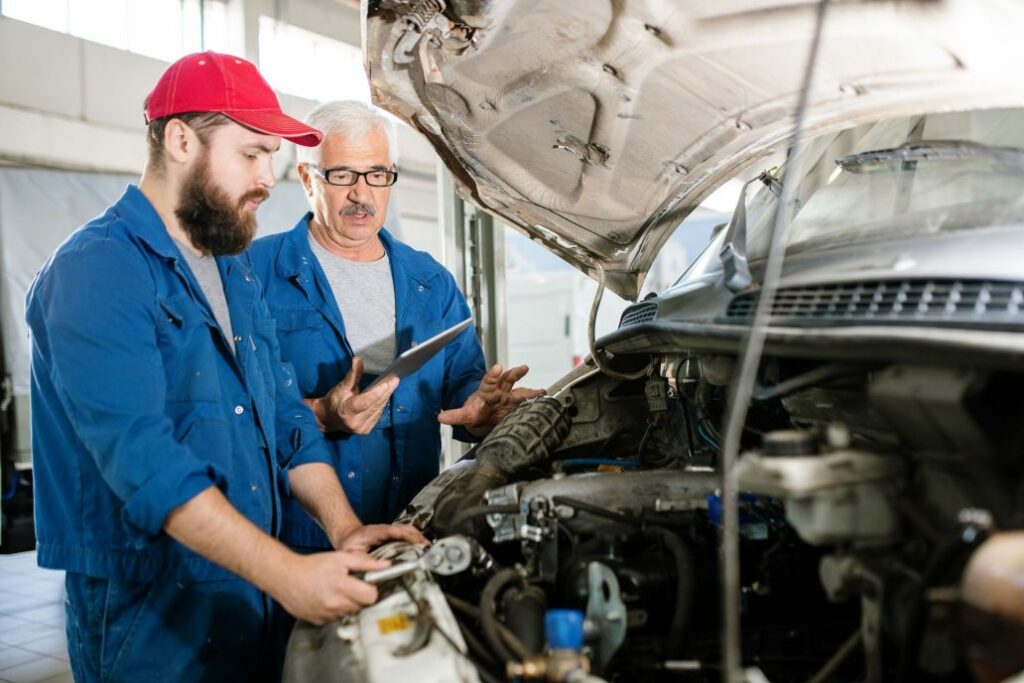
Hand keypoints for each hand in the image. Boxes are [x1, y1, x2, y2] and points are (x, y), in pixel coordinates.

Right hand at [273, 550, 389, 625]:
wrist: (285, 577)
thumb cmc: (313, 565)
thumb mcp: (341, 558)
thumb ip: (365, 562)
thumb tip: (386, 566)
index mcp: (342, 587)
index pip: (372, 597)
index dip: (371, 589)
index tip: (367, 584)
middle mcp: (335, 604)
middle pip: (362, 606)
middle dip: (360, 596)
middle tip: (351, 585)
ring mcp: (327, 615)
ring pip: (350, 613)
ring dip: (348, 604)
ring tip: (337, 591)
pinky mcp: (320, 622)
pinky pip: (337, 618)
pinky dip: (336, 610)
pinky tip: (328, 598)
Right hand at [307, 357, 397, 434]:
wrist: (328, 418)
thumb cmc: (334, 401)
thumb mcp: (341, 387)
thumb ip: (352, 375)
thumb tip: (358, 360)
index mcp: (347, 411)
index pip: (366, 401)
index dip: (379, 391)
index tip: (390, 381)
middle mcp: (356, 422)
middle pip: (376, 404)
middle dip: (386, 391)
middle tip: (395, 379)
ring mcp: (362, 428)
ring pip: (379, 409)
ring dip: (386, 397)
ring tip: (392, 384)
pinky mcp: (366, 430)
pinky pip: (378, 415)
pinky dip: (382, 404)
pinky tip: (385, 395)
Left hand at [334, 523, 429, 552]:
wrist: (348, 536)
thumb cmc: (350, 545)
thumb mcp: (351, 554)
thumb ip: (362, 561)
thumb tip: (375, 569)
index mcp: (375, 532)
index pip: (394, 531)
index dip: (407, 536)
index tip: (417, 543)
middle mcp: (385, 529)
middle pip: (406, 529)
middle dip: (418, 538)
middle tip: (427, 549)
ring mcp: (390, 530)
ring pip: (409, 530)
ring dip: (419, 538)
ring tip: (428, 549)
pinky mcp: (394, 534)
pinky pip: (408, 534)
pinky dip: (417, 539)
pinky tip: (422, 548)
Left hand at [437, 363, 545, 437]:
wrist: (484, 416)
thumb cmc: (476, 412)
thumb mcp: (465, 415)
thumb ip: (455, 415)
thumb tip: (440, 417)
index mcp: (487, 392)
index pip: (489, 381)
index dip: (494, 375)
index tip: (498, 367)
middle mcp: (500, 391)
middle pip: (507, 380)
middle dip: (515, 374)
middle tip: (523, 368)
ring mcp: (510, 397)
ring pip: (520, 390)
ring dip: (530, 390)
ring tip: (540, 391)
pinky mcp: (518, 404)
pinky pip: (528, 400)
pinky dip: (536, 398)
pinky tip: (544, 397)